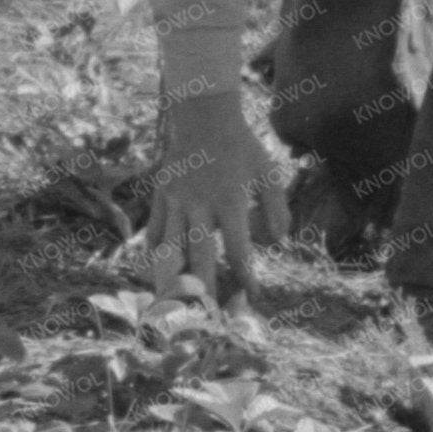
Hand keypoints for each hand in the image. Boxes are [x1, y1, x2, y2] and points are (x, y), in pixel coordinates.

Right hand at [142, 87, 288, 304]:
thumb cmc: (242, 147)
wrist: (203, 114)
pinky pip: (154, 229)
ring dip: (170, 277)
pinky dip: (153, 251)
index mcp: (229, 199)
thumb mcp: (269, 173)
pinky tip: (155, 271)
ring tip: (168, 304)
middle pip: (199, 254)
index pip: (239, 248)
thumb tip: (278, 243)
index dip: (246, 275)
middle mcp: (199, 203)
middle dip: (203, 289)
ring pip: (169, 246)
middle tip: (207, 317)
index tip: (253, 296)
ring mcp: (175, 200)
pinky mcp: (160, 196)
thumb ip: (278, 209)